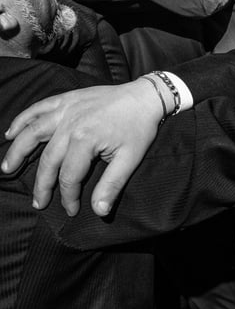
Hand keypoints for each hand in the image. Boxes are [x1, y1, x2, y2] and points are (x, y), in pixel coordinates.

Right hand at [1, 78, 164, 216]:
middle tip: (37, 202)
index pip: (68, 176)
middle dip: (42, 184)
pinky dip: (22, 119)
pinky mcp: (67, 99)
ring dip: (17, 150)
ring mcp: (66, 109)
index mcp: (85, 140)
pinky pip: (38, 108)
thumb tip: (99, 211)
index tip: (71, 210)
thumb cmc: (139, 128)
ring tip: (7, 168)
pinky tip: (11, 132)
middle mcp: (70, 124)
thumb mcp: (130, 159)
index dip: (68, 196)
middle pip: (48, 160)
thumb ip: (112, 185)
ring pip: (33, 132)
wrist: (146, 97)